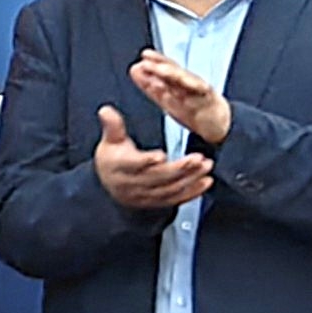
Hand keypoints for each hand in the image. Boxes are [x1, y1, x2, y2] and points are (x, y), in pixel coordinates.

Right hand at [92, 107, 214, 210]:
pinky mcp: (156, 202)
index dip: (146, 161)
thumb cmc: (112, 158)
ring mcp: (144, 195)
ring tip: (206, 166)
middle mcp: (131, 184)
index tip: (162, 155)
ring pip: (169, 188)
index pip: (133, 164)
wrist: (109, 184)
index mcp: (118, 166)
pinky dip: (192, 192)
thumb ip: (113, 126)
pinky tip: (205, 182)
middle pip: (157, 177)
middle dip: (180, 168)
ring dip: (190, 179)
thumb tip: (106, 110)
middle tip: (198, 158)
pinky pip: (176, 199)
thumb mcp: (111, 140)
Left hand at [129, 51, 234, 148]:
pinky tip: (190, 83)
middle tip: (147, 62)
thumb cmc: (192, 109)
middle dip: (162, 65)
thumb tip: (134, 70)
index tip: (145, 55)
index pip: (167, 67)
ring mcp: (200, 91)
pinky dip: (196, 88)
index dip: (156, 60)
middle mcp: (189, 83)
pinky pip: (203, 93)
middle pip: (176, 71)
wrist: (218, 125)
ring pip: (187, 80)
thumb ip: (150, 85)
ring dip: (174, 74)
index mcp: (178, 82)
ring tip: (161, 70)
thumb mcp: (166, 98)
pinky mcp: (210, 101)